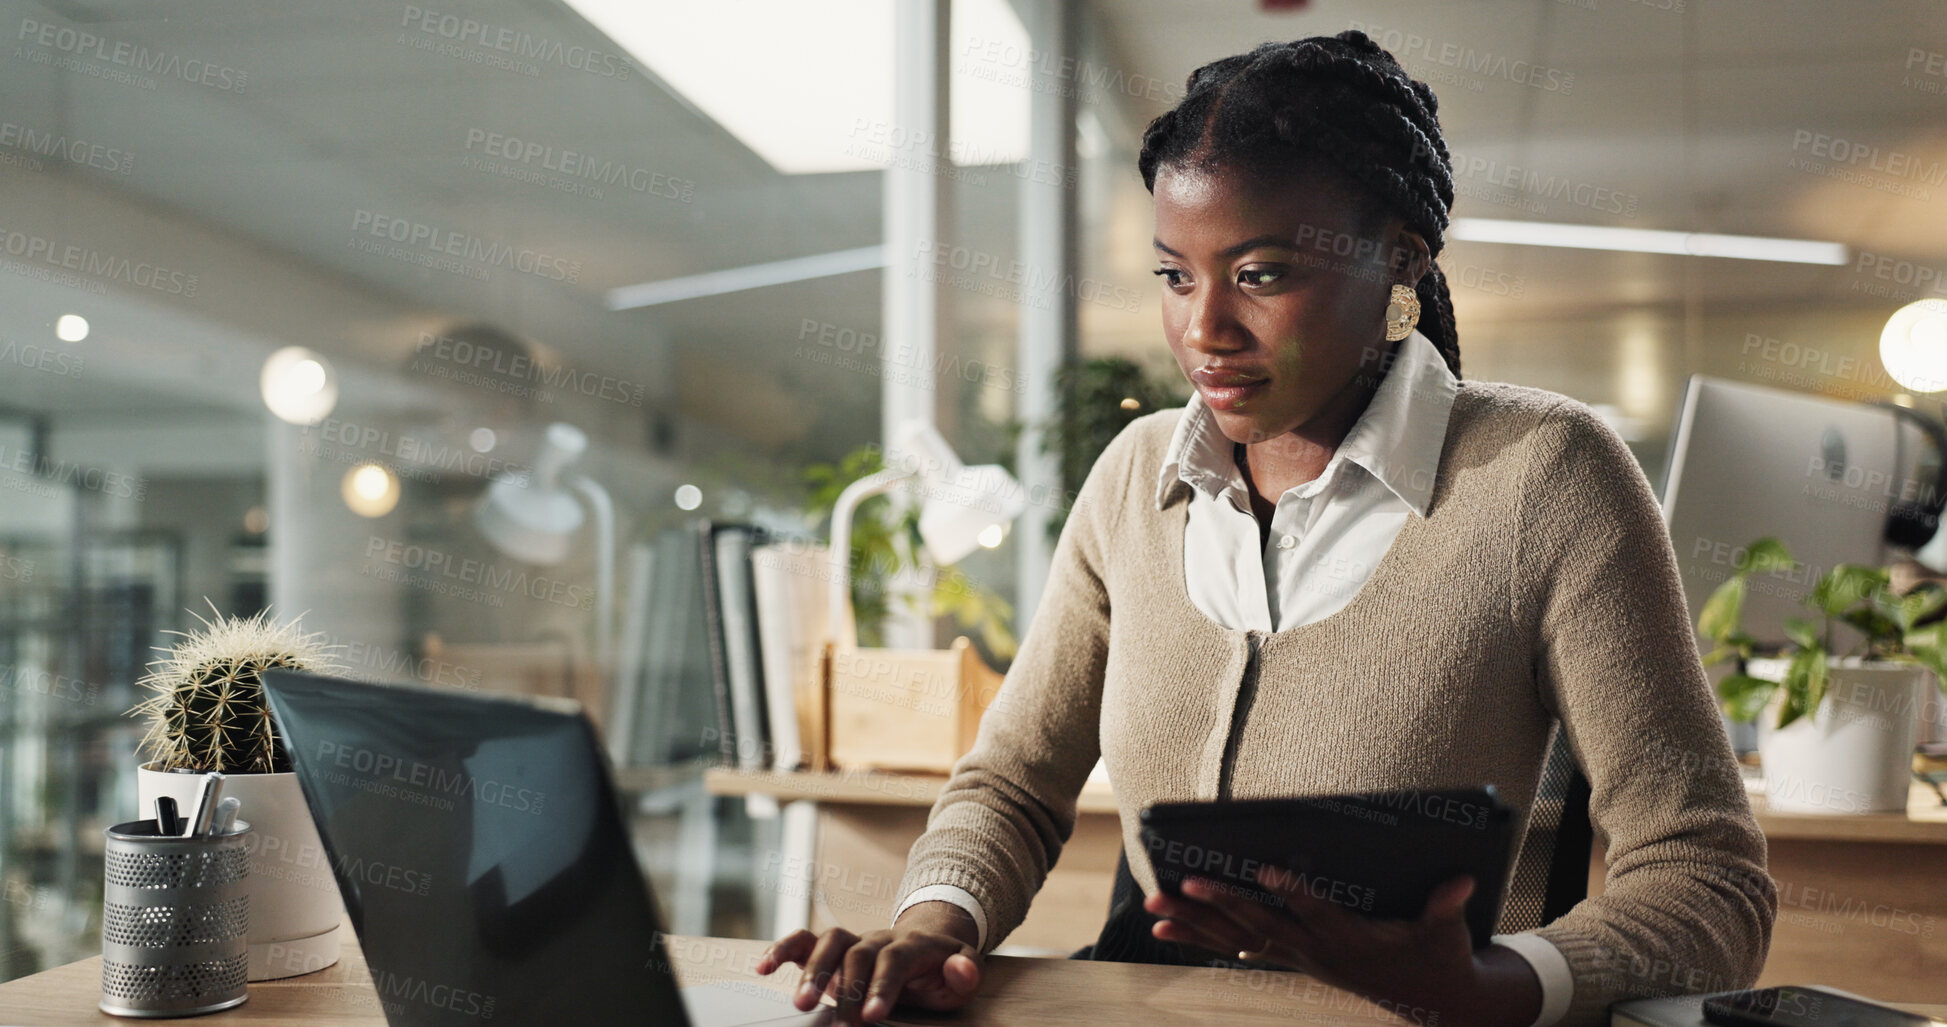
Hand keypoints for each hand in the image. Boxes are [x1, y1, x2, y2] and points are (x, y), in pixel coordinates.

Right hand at [756, 902, 982, 1024]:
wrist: (927, 942)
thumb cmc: (943, 967)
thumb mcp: (964, 971)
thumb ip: (965, 972)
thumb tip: (961, 967)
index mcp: (912, 945)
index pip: (894, 960)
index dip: (883, 986)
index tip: (873, 1017)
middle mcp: (879, 939)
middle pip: (857, 952)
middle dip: (847, 988)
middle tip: (843, 1023)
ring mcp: (854, 941)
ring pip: (828, 941)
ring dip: (812, 970)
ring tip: (800, 1003)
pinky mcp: (833, 949)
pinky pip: (804, 940)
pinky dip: (783, 949)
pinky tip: (763, 967)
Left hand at [1144, 868, 1539, 1026]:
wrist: (1432, 1000)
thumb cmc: (1440, 954)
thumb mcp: (1449, 932)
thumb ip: (1448, 905)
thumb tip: (1462, 880)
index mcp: (1354, 939)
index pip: (1318, 912)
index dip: (1292, 893)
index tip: (1265, 869)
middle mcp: (1318, 952)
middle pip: (1261, 925)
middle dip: (1221, 903)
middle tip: (1185, 882)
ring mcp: (1300, 958)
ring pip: (1237, 937)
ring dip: (1195, 922)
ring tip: (1154, 908)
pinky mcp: (1290, 958)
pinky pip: (1235, 948)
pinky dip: (1198, 938)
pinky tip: (1163, 930)